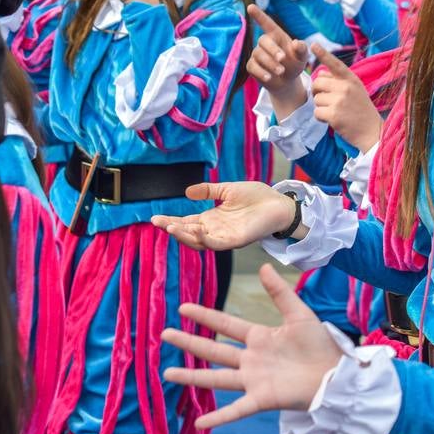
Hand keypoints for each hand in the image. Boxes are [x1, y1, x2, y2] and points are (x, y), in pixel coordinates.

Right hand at [151, 181, 301, 250]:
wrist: (279, 203)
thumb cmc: (257, 197)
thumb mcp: (228, 190)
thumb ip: (208, 191)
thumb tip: (186, 191)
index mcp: (212, 219)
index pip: (187, 222)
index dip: (171, 221)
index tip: (154, 218)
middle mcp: (215, 230)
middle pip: (188, 233)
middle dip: (172, 228)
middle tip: (156, 222)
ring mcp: (225, 237)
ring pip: (199, 241)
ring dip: (184, 235)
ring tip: (171, 227)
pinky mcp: (236, 240)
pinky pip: (217, 243)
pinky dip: (205, 238)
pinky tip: (196, 230)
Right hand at [162, 265, 344, 426]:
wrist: (335, 373)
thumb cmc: (320, 344)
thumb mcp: (299, 314)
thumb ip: (280, 292)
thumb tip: (264, 266)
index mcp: (259, 337)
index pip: (225, 325)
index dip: (205, 316)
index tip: (184, 308)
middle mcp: (251, 359)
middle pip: (214, 350)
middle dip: (189, 342)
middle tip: (165, 334)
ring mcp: (253, 380)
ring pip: (216, 378)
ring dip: (192, 376)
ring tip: (167, 372)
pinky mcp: (261, 399)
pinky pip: (235, 409)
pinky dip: (218, 416)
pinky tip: (198, 422)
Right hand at [245, 5, 309, 112]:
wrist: (287, 81)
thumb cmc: (295, 63)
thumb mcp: (302, 57)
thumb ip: (302, 49)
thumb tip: (296, 43)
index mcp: (277, 36)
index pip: (267, 23)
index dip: (259, 15)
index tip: (250, 6)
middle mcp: (265, 43)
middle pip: (263, 41)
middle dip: (273, 50)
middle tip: (283, 59)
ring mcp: (256, 54)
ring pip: (259, 55)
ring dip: (270, 64)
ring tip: (281, 71)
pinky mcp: (252, 66)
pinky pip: (253, 67)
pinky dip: (261, 72)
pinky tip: (269, 78)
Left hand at [311, 44, 381, 149]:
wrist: (372, 132)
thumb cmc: (361, 110)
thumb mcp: (356, 90)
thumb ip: (339, 81)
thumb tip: (320, 73)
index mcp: (352, 79)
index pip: (335, 64)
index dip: (323, 54)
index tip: (312, 44)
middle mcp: (346, 87)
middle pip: (317, 83)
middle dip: (317, 92)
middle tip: (326, 100)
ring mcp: (340, 101)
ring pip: (316, 99)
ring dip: (321, 107)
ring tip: (336, 112)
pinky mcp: (334, 115)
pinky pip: (316, 112)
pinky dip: (321, 118)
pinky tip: (332, 120)